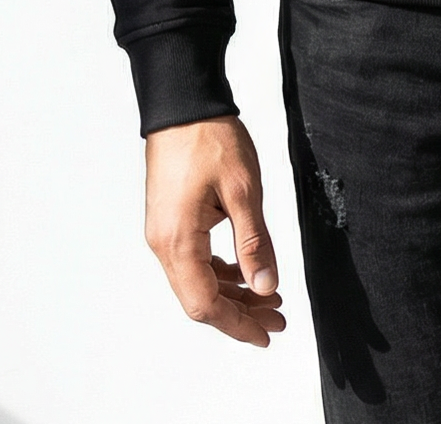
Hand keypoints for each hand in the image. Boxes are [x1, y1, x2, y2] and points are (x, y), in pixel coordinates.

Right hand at [144, 115, 285, 345]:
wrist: (183, 104)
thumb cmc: (209, 138)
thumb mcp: (243, 190)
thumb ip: (254, 242)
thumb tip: (266, 286)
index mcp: (178, 241)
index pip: (206, 305)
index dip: (238, 325)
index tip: (267, 334)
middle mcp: (163, 244)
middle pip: (200, 299)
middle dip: (240, 313)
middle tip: (277, 317)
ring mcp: (163, 232)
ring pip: (196, 281)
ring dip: (232, 293)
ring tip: (268, 296)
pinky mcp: (169, 220)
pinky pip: (193, 260)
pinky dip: (219, 272)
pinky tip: (244, 270)